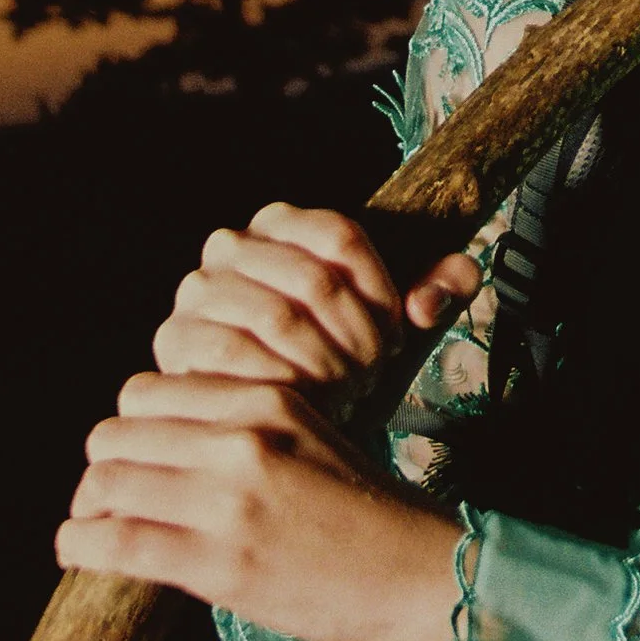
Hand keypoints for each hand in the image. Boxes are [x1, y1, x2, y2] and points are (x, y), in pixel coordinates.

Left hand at [57, 371, 462, 640]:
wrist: (424, 576)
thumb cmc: (371, 515)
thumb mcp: (313, 439)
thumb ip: (246, 429)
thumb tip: (167, 443)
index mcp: (266, 400)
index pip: (147, 391)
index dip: (128, 427)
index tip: (133, 459)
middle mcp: (241, 440)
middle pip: (115, 432)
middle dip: (101, 468)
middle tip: (105, 500)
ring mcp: (228, 500)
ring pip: (104, 482)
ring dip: (86, 508)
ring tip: (90, 529)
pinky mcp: (219, 561)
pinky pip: (114, 541)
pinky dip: (80, 546)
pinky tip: (80, 553)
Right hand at [151, 202, 482, 393]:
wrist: (281, 418)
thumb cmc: (342, 362)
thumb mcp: (394, 326)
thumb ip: (437, 291)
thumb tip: (462, 272)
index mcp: (282, 223)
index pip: (341, 235)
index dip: (379, 288)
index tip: (397, 330)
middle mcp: (230, 246)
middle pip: (314, 279)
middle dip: (356, 335)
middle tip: (373, 374)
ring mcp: (197, 293)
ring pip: (278, 317)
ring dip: (325, 363)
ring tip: (345, 391)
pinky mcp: (177, 341)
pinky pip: (238, 355)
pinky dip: (283, 383)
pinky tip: (305, 403)